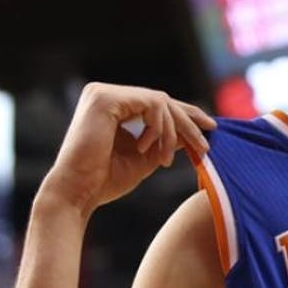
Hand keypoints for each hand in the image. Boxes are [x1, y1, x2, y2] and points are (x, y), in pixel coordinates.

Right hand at [42, 82, 216, 213]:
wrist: (78, 193)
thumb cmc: (105, 181)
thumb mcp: (145, 157)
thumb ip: (166, 142)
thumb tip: (192, 133)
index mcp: (111, 106)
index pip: (156, 104)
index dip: (185, 114)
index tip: (210, 129)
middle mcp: (104, 94)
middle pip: (162, 101)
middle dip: (187, 123)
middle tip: (205, 144)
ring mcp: (103, 93)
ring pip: (160, 102)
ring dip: (172, 132)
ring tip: (165, 160)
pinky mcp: (105, 99)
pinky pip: (152, 105)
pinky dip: (157, 128)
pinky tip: (144, 149)